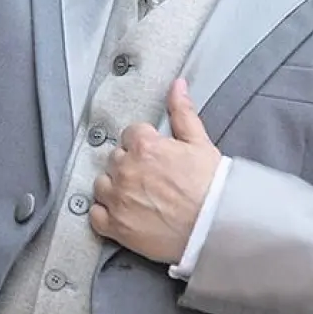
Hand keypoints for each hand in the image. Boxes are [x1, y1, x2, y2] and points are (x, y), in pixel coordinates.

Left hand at [88, 78, 221, 263]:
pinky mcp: (115, 226)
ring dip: (114, 188)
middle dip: (130, 166)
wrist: (217, 228)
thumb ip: (183, 112)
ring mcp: (118, 199)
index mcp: (144, 146)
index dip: (144, 146)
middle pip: (115, 159)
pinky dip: (104, 215)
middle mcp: (126, 170)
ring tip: (137, 197)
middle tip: (150, 179)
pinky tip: (122, 214)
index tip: (155, 158)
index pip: (130, 135)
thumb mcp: (200, 143)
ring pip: (102, 184)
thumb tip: (177, 85)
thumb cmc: (212, 188)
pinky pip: (95, 215)